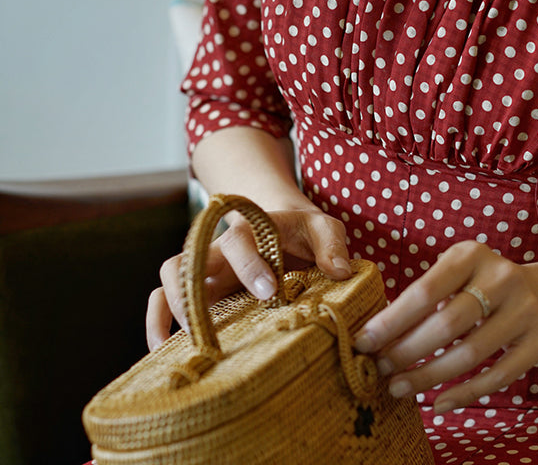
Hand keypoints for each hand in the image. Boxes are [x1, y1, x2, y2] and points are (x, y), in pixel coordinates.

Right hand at [145, 208, 350, 350]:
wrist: (286, 231)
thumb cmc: (305, 232)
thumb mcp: (325, 229)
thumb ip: (333, 245)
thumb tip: (338, 271)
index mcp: (251, 230)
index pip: (238, 240)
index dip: (249, 264)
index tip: (269, 290)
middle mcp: (220, 249)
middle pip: (188, 258)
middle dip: (195, 291)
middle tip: (216, 326)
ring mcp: (206, 270)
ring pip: (170, 278)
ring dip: (172, 309)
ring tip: (189, 343)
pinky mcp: (202, 292)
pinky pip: (162, 299)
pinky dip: (157, 322)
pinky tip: (163, 350)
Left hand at [352, 241, 537, 413]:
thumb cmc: (481, 284)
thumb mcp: (456, 271)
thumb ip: (425, 294)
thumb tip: (377, 333)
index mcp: (471, 255)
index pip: (424, 290)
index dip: (392, 320)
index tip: (364, 342)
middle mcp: (501, 277)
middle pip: (447, 324)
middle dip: (407, 351)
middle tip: (380, 369)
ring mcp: (525, 310)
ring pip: (470, 353)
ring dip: (429, 376)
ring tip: (399, 388)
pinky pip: (498, 376)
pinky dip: (464, 393)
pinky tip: (437, 403)